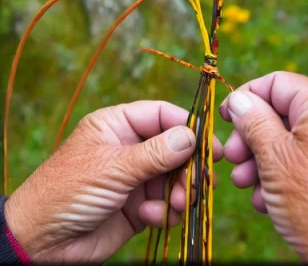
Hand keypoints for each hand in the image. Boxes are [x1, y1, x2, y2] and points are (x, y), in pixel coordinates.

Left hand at [5, 101, 221, 262]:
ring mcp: (137, 179)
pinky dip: (166, 212)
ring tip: (176, 204)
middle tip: (200, 184)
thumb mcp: (112, 168)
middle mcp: (130, 149)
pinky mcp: (140, 208)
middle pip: (178, 148)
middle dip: (190, 168)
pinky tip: (148, 218)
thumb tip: (193, 137)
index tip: (212, 145)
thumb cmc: (66, 193)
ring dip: (182, 192)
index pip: (163, 115)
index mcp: (117, 126)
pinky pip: (169, 204)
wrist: (42, 245)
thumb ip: (156, 153)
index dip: (190, 126)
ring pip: (178, 178)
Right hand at [220, 72, 307, 260]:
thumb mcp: (274, 157)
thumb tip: (240, 99)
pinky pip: (298, 159)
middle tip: (234, 158)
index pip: (279, 82)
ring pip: (285, 139)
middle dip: (251, 136)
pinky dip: (277, 176)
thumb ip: (254, 121)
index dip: (248, 95)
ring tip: (246, 183)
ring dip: (259, 160)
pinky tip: (266, 199)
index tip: (225, 117)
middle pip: (280, 111)